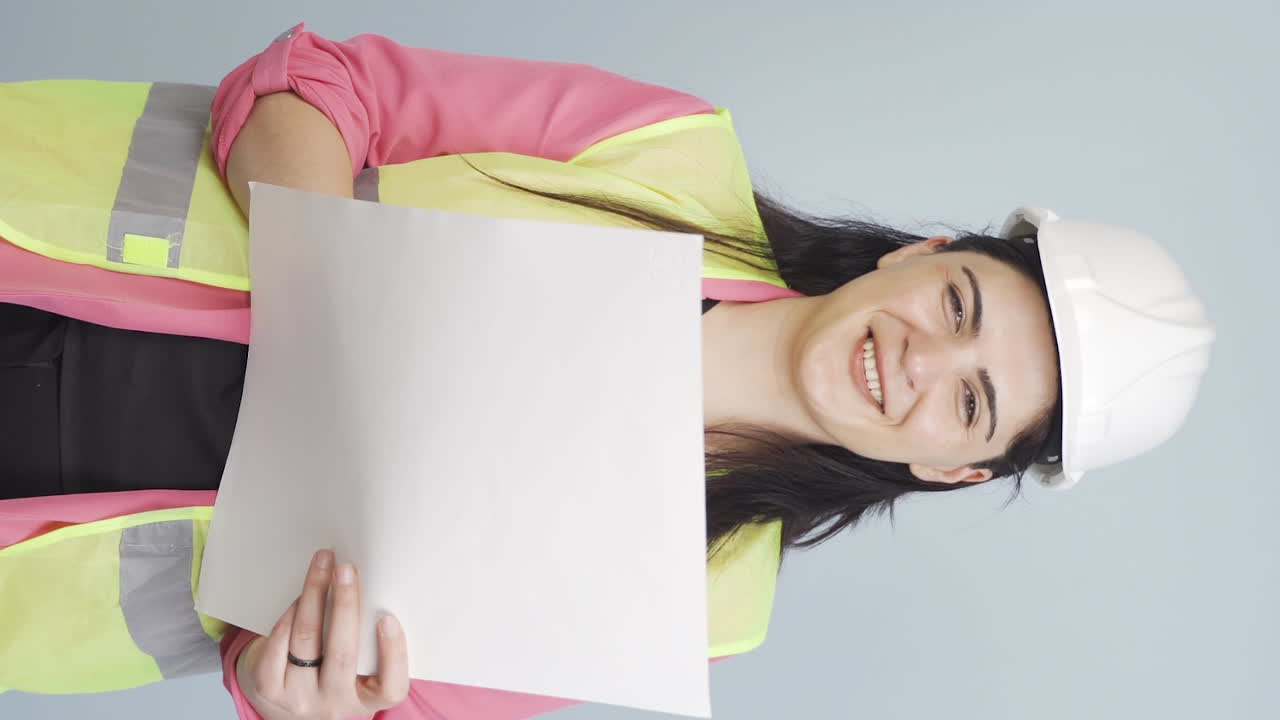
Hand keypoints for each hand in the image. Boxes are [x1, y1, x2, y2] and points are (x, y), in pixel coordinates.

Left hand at [236, 550, 409, 719]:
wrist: (287, 696)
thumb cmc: (332, 671)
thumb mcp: (359, 668)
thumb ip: (369, 642)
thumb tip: (366, 586)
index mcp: (367, 700)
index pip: (391, 687)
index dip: (393, 654)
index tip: (388, 619)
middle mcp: (334, 705)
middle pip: (342, 655)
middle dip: (345, 605)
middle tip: (346, 571)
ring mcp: (299, 699)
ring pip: (306, 641)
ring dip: (314, 595)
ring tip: (322, 566)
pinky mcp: (269, 688)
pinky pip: (279, 643)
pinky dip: (290, 614)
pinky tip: (301, 596)